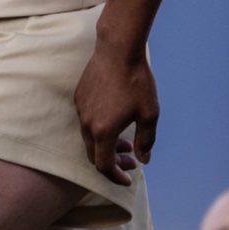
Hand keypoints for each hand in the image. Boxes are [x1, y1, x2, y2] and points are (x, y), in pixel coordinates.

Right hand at [75, 38, 157, 183]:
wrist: (118, 50)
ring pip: (89, 139)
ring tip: (125, 143)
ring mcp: (81, 110)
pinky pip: (86, 122)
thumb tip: (143, 160)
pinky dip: (99, 130)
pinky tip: (114, 121)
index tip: (128, 179)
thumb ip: (145, 140)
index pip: (104, 166)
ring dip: (105, 146)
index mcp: (103, 131)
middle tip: (130, 162)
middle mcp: (87, 124)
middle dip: (112, 164)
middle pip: (94, 155)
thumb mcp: (149, 114)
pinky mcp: (79, 98)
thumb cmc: (137, 81)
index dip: (116, 177)